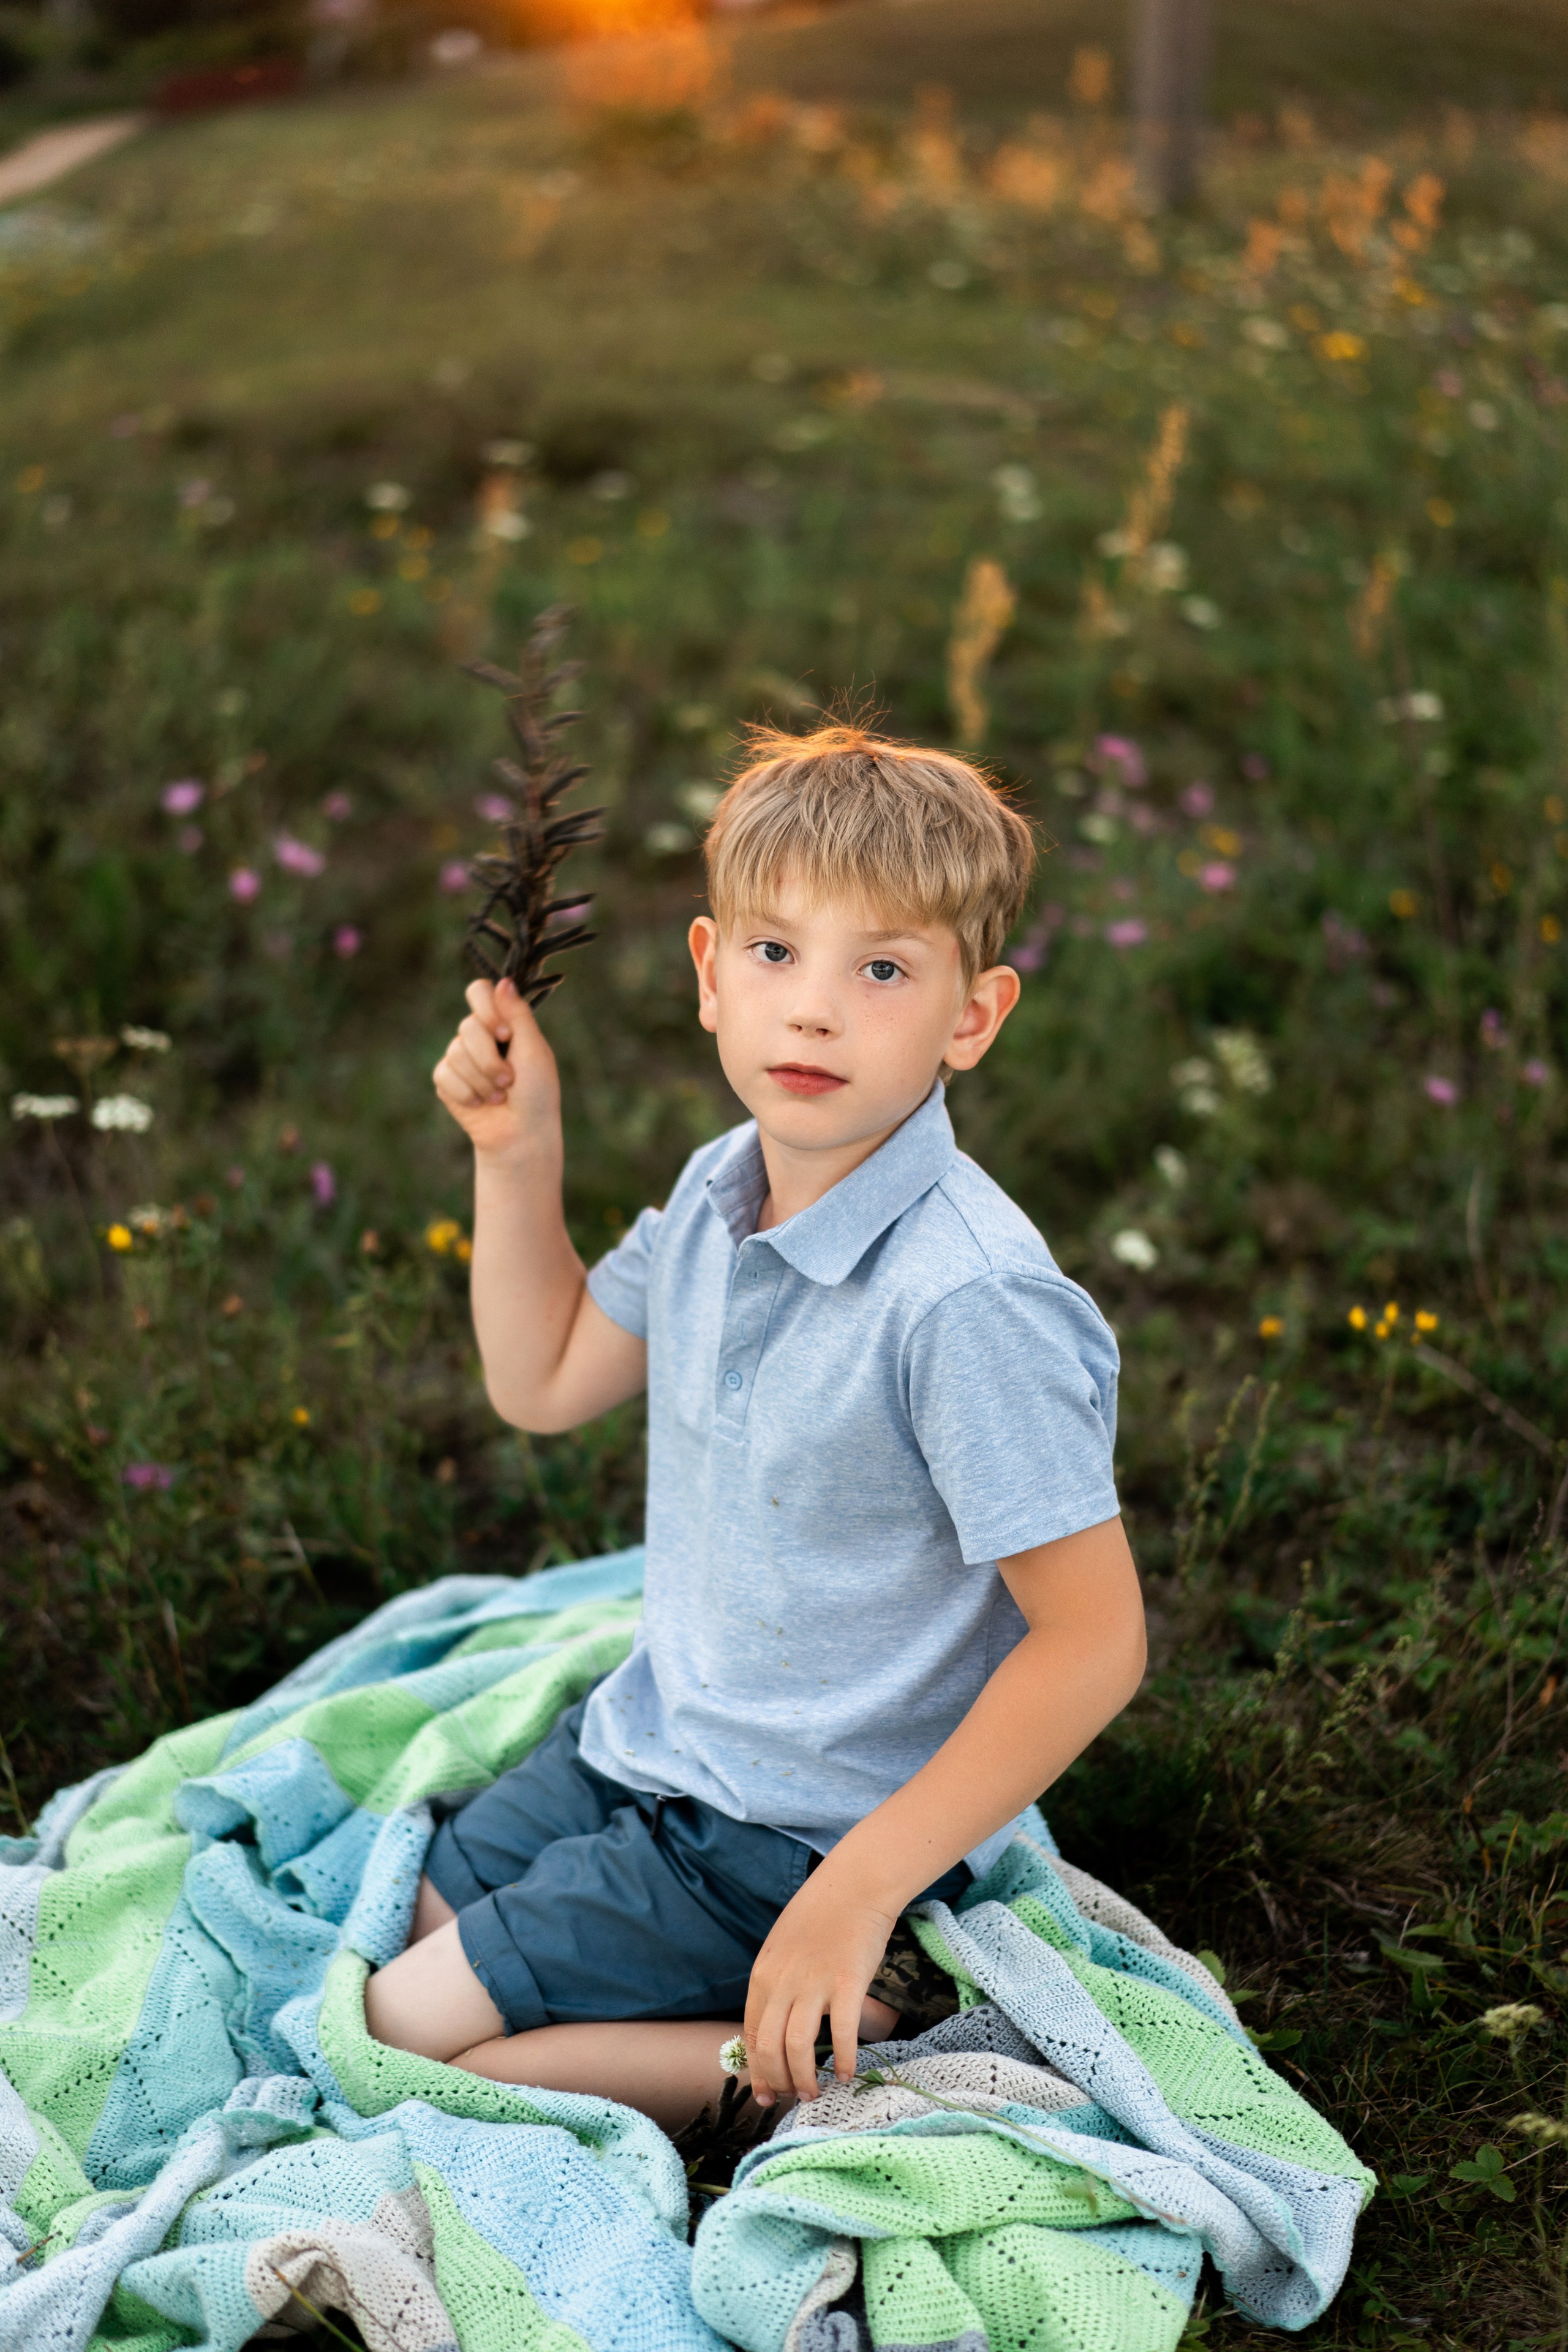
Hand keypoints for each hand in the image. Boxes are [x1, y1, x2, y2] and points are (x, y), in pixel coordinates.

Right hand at [432, 977, 559, 1161]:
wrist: (522, 1134)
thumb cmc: (537, 1092)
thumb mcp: (534, 1050)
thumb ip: (518, 1015)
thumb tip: (503, 981)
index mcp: (502, 1023)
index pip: (479, 992)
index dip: (486, 1009)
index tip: (504, 1033)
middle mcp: (478, 1037)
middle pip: (467, 1026)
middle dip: (490, 1058)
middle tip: (509, 1080)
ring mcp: (459, 1058)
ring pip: (455, 1052)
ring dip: (482, 1080)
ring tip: (499, 1096)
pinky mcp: (446, 1082)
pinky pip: (444, 1074)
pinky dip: (466, 1093)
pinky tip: (480, 1104)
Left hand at [743, 1870, 896, 2107]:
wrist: (854, 1885)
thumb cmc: (820, 1917)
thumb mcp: (782, 1948)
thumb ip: (775, 1984)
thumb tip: (773, 2026)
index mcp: (763, 1975)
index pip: (752, 2034)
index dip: (757, 2069)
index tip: (765, 2093)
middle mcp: (782, 1982)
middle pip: (770, 2047)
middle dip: (779, 2081)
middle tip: (793, 2096)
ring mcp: (815, 1983)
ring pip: (798, 2046)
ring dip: (804, 2078)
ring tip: (814, 2092)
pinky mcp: (847, 1983)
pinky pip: (842, 2033)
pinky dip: (842, 2059)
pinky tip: (847, 2073)